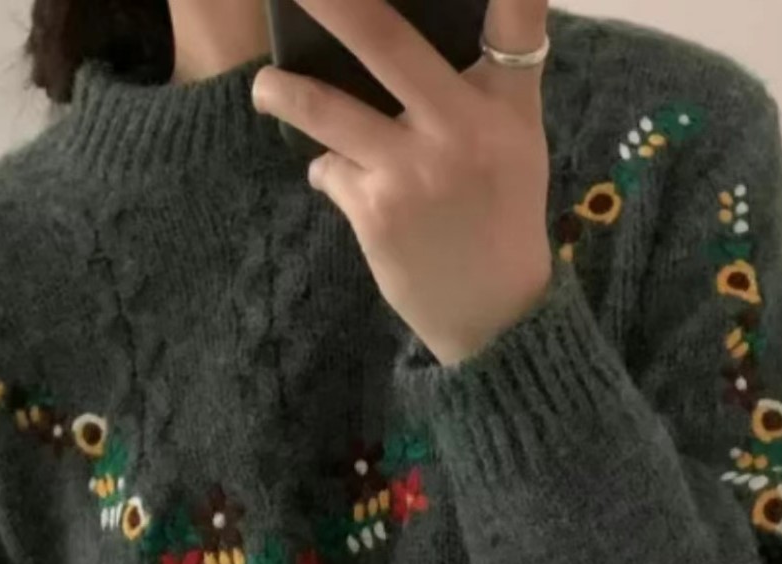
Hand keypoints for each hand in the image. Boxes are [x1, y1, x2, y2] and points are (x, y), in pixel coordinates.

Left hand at [252, 0, 552, 365]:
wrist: (496, 315)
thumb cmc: (500, 217)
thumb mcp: (515, 143)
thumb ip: (481, 86)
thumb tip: (409, 37)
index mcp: (507, 105)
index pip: (516, 15)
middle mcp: (462, 129)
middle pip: (384, 38)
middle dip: (329, 1)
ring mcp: (413, 171)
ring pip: (324, 107)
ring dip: (283, 94)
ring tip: (265, 89)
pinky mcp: (375, 212)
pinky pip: (327, 169)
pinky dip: (328, 172)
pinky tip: (346, 185)